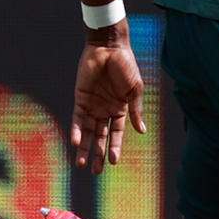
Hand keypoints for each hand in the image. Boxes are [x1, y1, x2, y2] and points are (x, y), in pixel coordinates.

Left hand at [70, 26, 146, 174]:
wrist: (109, 47)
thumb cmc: (126, 65)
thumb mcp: (134, 89)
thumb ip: (136, 111)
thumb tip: (142, 131)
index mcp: (120, 108)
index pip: (116, 133)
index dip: (115, 147)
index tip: (113, 162)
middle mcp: (105, 110)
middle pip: (101, 137)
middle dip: (98, 154)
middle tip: (95, 172)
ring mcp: (92, 105)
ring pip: (88, 132)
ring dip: (85, 148)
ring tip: (81, 164)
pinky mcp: (80, 99)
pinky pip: (78, 119)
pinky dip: (77, 131)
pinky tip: (76, 143)